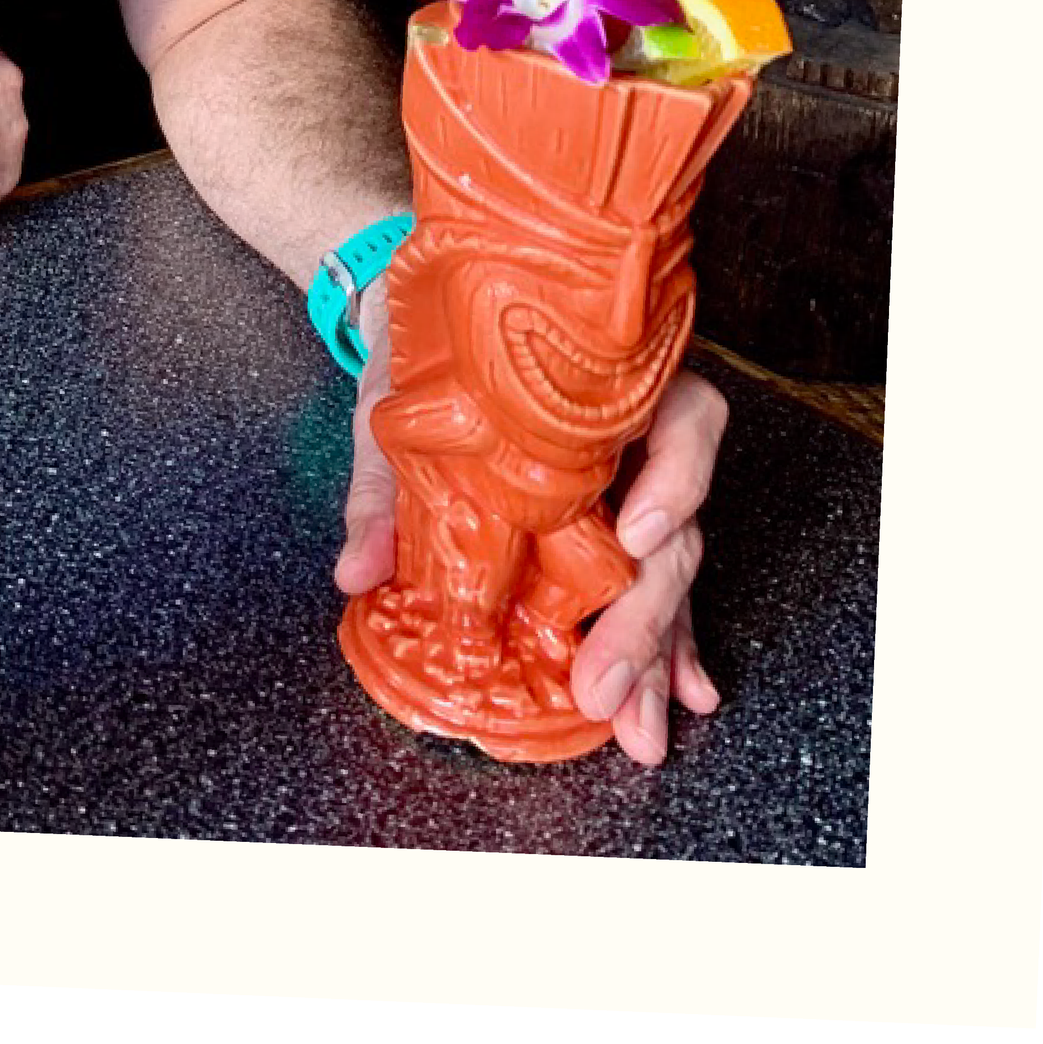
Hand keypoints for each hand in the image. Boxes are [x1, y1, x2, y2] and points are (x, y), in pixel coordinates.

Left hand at [330, 328, 727, 769]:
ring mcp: (638, 483)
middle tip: (603, 686)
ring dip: (660, 654)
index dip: (675, 480)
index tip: (635, 538)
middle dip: (644, 617)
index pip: (684, 418)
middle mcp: (639, 434)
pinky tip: (681, 696)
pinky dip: (669, 643)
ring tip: (640, 729)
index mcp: (605, 381)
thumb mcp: (396, 398)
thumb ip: (382, 486)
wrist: (424, 313)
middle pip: (676, 525)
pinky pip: (657, 583)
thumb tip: (358, 572)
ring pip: (672, 570)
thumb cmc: (428, 346)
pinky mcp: (622, 524)